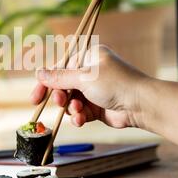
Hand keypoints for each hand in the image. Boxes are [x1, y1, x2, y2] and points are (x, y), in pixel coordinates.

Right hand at [30, 45, 151, 129]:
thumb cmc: (116, 84)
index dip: (47, 82)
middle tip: (59, 103)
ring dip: (71, 108)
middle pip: (64, 86)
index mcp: (88, 58)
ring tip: (77, 112)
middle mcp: (91, 73)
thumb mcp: (84, 78)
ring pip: (71, 101)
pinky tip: (81, 120)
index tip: (35, 97)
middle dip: (60, 97)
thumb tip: (38, 73)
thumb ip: (59, 78)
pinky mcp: (97, 107)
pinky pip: (80, 112)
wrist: (141, 105)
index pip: (60, 68)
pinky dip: (78, 117)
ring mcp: (94, 90)